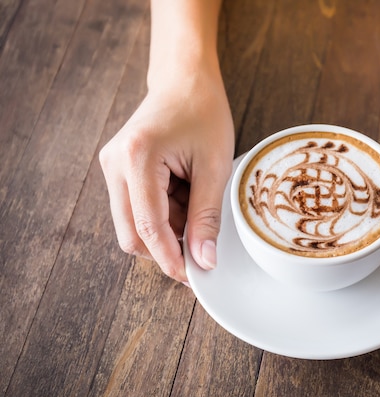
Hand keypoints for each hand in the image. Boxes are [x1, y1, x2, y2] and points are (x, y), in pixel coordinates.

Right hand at [99, 77, 233, 282]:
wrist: (184, 81)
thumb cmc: (203, 113)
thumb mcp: (214, 167)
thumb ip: (207, 217)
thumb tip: (203, 261)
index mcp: (137, 158)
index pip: (148, 228)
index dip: (170, 259)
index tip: (192, 278)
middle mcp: (114, 164)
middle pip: (131, 234)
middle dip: (167, 246)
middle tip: (202, 239)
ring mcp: (111, 167)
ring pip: (134, 225)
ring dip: (168, 227)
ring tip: (196, 197)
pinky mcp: (117, 170)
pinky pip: (136, 209)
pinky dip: (163, 213)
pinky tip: (184, 192)